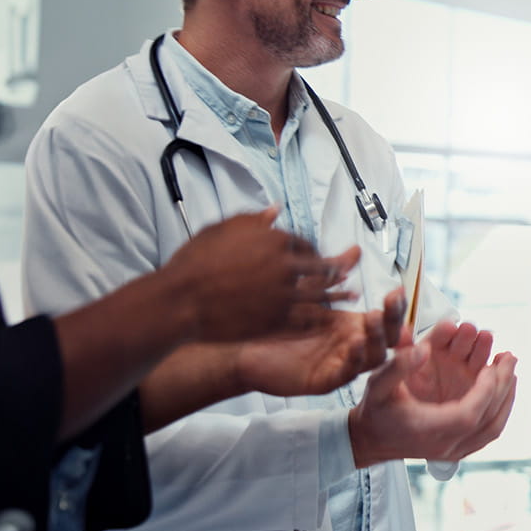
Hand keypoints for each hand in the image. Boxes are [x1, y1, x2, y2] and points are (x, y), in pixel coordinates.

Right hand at [162, 207, 358, 341]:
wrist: (178, 301)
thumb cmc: (194, 262)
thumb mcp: (222, 230)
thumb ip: (253, 220)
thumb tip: (275, 210)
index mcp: (274, 239)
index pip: (306, 243)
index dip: (312, 250)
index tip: (314, 256)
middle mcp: (285, 265)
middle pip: (321, 266)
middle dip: (335, 269)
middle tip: (347, 272)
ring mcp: (282, 294)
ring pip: (320, 294)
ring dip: (338, 294)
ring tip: (352, 296)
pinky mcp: (276, 320)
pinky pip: (307, 319)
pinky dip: (321, 318)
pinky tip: (329, 321)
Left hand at [234, 287, 407, 396]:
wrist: (243, 347)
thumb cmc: (277, 324)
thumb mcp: (309, 294)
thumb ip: (335, 273)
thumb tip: (357, 249)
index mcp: (353, 327)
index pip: (386, 319)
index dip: (395, 307)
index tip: (397, 290)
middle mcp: (352, 347)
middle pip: (387, 339)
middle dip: (393, 320)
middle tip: (390, 302)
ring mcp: (340, 365)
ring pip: (373, 358)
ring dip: (377, 338)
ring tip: (373, 317)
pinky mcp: (323, 380)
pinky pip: (346, 374)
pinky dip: (353, 359)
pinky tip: (354, 342)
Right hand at [348, 329, 517, 467]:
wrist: (369, 439)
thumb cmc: (375, 410)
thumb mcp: (377, 383)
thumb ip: (398, 364)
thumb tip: (424, 349)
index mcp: (426, 430)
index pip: (468, 415)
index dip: (485, 390)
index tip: (491, 366)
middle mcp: (443, 445)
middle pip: (487, 420)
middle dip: (502, 386)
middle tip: (509, 357)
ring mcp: (453, 451)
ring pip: (493, 429)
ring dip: (507, 397)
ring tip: (511, 369)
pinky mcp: (458, 451)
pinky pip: (489, 433)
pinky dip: (502, 409)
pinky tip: (505, 388)